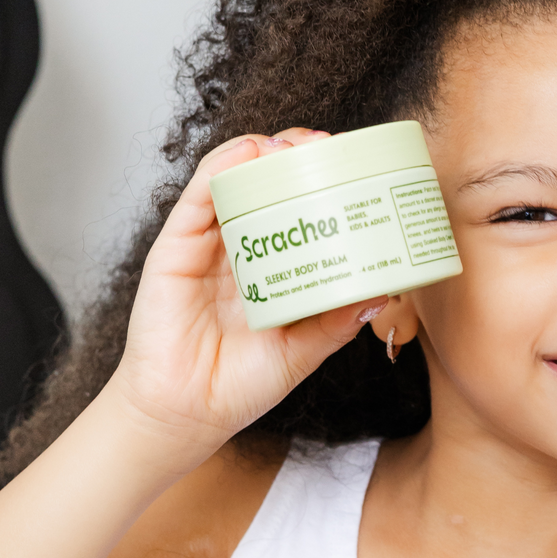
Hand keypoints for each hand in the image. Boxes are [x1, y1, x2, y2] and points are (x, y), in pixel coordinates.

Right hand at [107, 128, 384, 467]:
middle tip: (329, 147)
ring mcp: (206, 246)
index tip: (351, 169)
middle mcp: (238, 250)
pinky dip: (222, 169)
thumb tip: (381, 292)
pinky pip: (197, 198)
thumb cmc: (238, 385)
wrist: (187, 415)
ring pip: (233, 181)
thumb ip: (336, 321)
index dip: (319, 184)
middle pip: (266, 187)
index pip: (295, 212)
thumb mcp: (303, 350)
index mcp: (270, 269)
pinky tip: (248, 154)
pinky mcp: (175, 249)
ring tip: (295, 143)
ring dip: (263, 152)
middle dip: (297, 159)